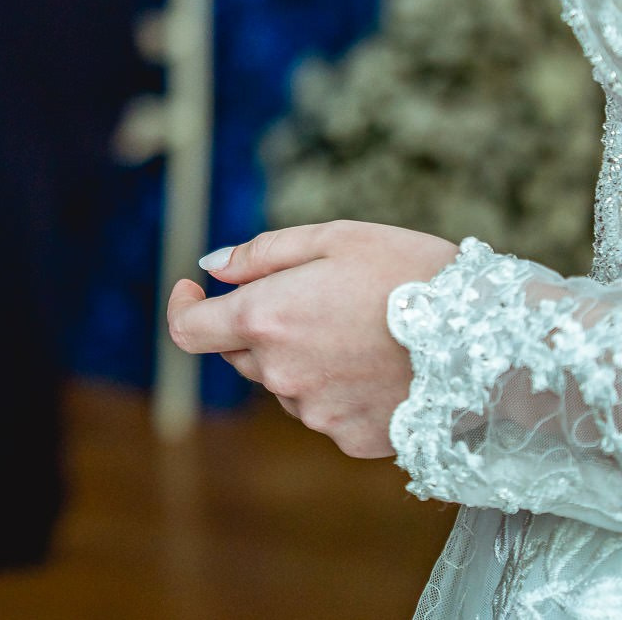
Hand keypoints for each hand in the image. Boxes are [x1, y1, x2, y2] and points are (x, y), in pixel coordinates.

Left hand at [166, 221, 459, 456]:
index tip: (194, 288)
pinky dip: (340, 390)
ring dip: (304, 359)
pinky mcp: (354, 441)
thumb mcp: (335, 238)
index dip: (184, 307)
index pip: (189, 330)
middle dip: (258, 327)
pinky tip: (383, 367)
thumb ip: (262, 254)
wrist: (494, 339)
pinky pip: (328, 412)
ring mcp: (318, 414)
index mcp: (265, 320)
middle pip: (242, 355)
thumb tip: (211, 269)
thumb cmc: (413, 273)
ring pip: (287, 384)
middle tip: (315, 299)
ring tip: (364, 331)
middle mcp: (282, 374)